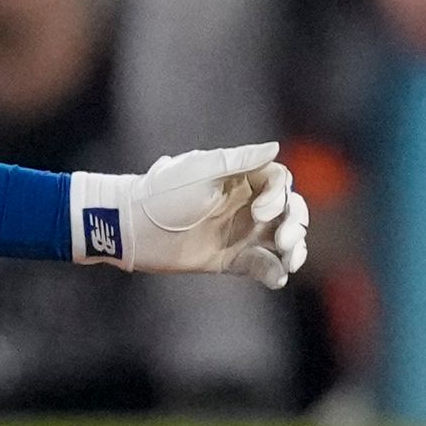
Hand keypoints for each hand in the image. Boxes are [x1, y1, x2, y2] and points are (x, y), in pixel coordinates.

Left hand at [78, 144, 310, 285]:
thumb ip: (240, 160)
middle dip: (295, 225)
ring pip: (280, 241)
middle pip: (289, 212)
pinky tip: (278, 278)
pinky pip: (259, 266)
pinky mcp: (227, 259)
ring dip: (293, 250)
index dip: (281, 197)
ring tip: (290, 261)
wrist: (130, 225)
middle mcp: (245, 205)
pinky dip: (273, 272)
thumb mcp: (201, 170)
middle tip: (283, 239)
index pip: (281, 184)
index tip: (261, 212)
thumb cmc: (162, 192)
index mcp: (241, 179)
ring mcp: (238, 233)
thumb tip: (275, 147)